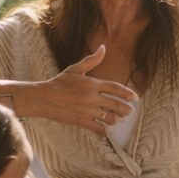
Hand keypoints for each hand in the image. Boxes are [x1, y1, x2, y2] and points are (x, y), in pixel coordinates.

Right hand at [19, 45, 136, 134]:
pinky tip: (106, 129)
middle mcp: (92, 97)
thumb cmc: (59, 82)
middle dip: (125, 109)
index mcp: (92, 84)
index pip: (115, 88)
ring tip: (118, 119)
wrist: (43, 98)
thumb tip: (102, 48)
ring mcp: (87, 110)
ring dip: (116, 119)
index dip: (127, 93)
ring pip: (108, 117)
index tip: (135, 98)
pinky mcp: (80, 121)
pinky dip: (103, 130)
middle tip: (129, 111)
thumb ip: (91, 60)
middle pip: (115, 104)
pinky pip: (97, 128)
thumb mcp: (75, 69)